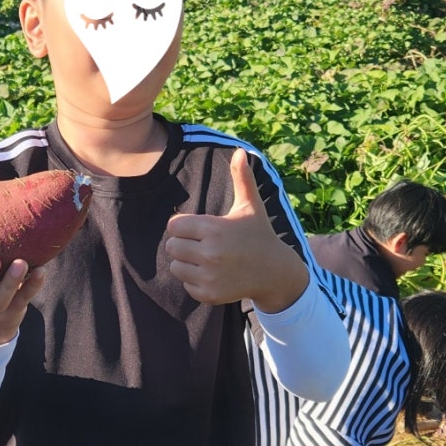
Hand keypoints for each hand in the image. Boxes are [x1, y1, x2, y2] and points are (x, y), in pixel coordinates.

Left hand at [163, 149, 308, 309]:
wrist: (274, 272)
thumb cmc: (259, 235)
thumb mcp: (251, 206)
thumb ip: (242, 179)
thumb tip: (241, 151)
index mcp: (214, 228)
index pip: (174, 226)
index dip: (183, 226)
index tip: (199, 229)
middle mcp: (210, 253)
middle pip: (172, 246)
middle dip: (183, 244)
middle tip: (201, 245)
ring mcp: (209, 276)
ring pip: (175, 266)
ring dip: (186, 262)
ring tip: (206, 259)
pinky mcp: (209, 294)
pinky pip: (185, 284)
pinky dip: (194, 281)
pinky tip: (212, 274)